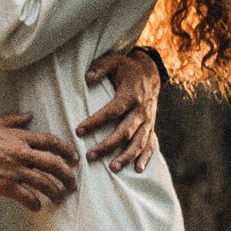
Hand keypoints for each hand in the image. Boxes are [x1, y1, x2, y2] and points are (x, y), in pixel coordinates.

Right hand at [0, 111, 78, 208]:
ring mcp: (14, 170)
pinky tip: (36, 207)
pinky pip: (26, 196)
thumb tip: (29, 115)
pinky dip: (34, 203)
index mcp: (20, 137)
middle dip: (67, 176)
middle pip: (54, 164)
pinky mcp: (4, 185)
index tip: (74, 159)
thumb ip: (13, 119)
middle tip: (72, 184)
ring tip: (59, 199)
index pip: (51, 142)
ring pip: (44, 183)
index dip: (66, 151)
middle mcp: (21, 153)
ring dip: (55, 192)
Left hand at [79, 48, 160, 171]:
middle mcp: (141, 110)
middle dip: (108, 145)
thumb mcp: (114, 60)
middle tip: (90, 156)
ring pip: (138, 142)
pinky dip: (145, 158)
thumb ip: (100, 67)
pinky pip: (151, 145)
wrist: (149, 74)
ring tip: (112, 168)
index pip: (112, 111)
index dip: (96, 121)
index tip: (79, 131)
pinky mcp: (151, 127)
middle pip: (125, 131)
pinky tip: (137, 170)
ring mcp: (148, 121)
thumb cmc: (125, 68)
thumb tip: (88, 78)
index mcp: (131, 95)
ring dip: (126, 156)